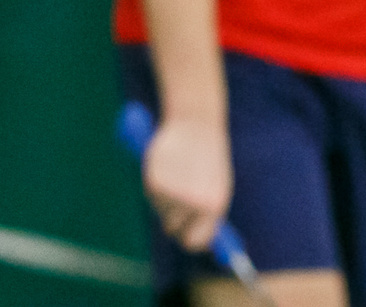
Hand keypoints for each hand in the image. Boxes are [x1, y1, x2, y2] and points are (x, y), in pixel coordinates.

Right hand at [142, 113, 232, 252]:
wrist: (196, 124)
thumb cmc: (208, 156)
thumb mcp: (214, 186)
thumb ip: (206, 214)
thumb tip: (198, 241)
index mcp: (213, 207)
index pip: (196, 241)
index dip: (188, 238)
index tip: (185, 232)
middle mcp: (193, 205)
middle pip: (173, 229)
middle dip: (172, 219)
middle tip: (176, 201)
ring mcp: (173, 195)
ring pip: (160, 209)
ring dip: (164, 197)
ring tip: (177, 172)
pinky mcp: (155, 183)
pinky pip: (151, 193)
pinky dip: (155, 182)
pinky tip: (166, 164)